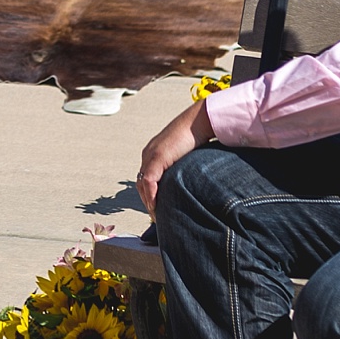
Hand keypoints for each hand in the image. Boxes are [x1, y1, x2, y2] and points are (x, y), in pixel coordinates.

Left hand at [137, 99, 215, 216]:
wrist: (199, 121)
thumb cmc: (197, 137)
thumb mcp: (186, 157)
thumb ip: (182, 168)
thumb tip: (190, 183)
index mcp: (153, 153)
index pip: (145, 178)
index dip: (149, 194)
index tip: (157, 209)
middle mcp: (148, 154)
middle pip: (141, 183)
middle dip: (147, 201)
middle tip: (156, 217)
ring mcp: (151, 155)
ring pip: (142, 184)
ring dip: (148, 202)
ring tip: (157, 216)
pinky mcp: (157, 157)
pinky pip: (149, 181)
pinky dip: (151, 195)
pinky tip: (157, 206)